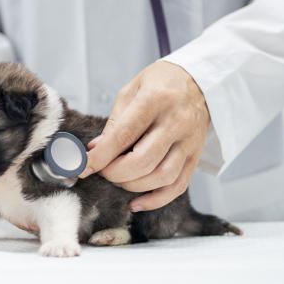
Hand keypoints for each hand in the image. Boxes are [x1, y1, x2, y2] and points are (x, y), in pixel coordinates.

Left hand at [79, 60, 209, 211]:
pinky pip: (178, 186)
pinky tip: (136, 202)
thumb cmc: (160, 84)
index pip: (124, 135)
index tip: (83, 168)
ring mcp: (189, 142)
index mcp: (155, 100)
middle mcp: (176, 122)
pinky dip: (155, 200)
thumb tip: (95, 151)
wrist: (200, 81)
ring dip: (133, 186)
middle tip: (103, 171)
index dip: (101, 156)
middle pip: (143, 161)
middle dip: (115, 173)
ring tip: (119, 180)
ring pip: (161, 177)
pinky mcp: (196, 156)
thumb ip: (114, 122)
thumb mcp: (132, 91)